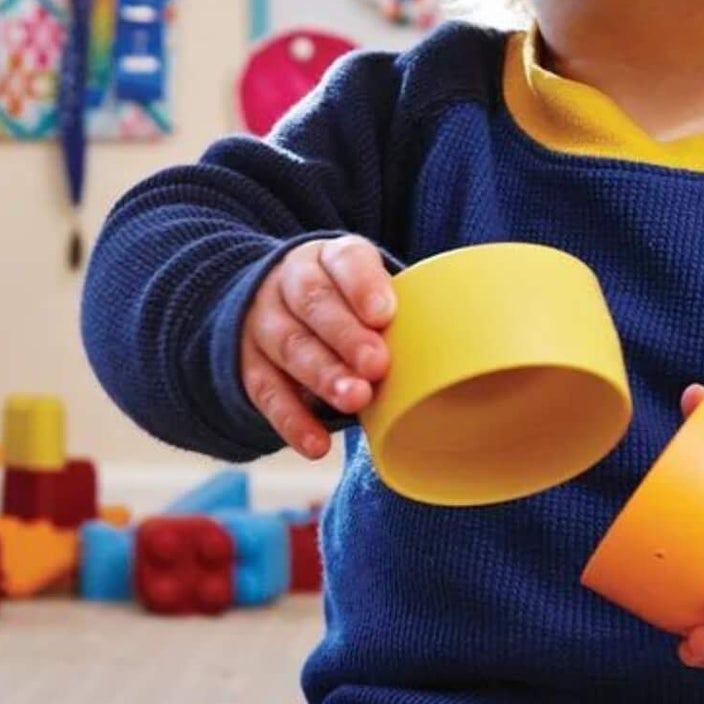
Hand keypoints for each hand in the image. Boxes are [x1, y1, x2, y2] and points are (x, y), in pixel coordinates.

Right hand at [240, 236, 396, 458]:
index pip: (344, 261)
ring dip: (323, 375)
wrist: (280, 304)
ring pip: (290, 346)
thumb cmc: (347, 304)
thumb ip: (400, 310)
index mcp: (327, 258)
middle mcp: (290, 283)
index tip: (386, 313)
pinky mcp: (250, 364)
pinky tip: (317, 445)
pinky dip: (292, 421)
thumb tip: (454, 348)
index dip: (363, 286)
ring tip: (355, 400)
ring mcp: (265, 323)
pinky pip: (267, 393)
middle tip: (377, 364)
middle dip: (346, 335)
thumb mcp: (368, 289)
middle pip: (314, 303)